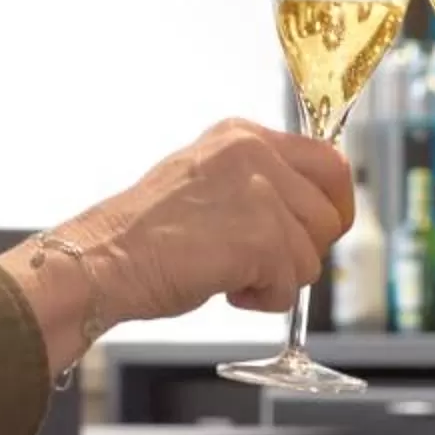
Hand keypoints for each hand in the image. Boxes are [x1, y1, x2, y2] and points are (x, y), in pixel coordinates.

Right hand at [4, 121, 352, 369]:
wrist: (102, 260)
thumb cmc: (143, 235)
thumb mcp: (207, 182)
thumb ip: (256, 184)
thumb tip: (305, 212)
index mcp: (242, 135)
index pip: (327, 161)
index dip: (332, 204)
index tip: (318, 231)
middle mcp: (255, 153)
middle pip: (328, 211)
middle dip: (305, 249)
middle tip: (267, 264)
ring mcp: (260, 193)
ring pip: (312, 253)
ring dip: (278, 278)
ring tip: (232, 275)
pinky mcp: (261, 237)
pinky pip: (292, 285)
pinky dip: (264, 300)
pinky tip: (227, 289)